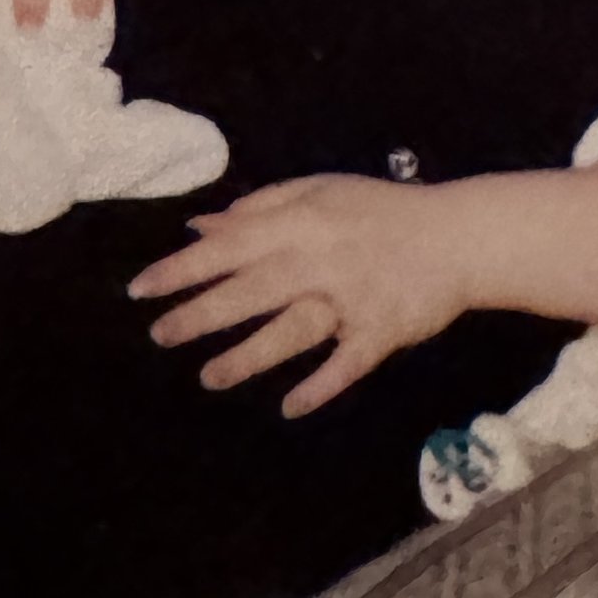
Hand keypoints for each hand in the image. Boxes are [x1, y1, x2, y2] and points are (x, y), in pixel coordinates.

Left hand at [127, 174, 472, 416]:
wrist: (456, 235)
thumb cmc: (379, 211)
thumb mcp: (319, 191)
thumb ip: (261, 206)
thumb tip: (200, 225)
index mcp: (303, 220)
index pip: (231, 244)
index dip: (184, 267)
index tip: (141, 289)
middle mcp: (320, 258)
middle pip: (252, 290)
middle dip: (201, 314)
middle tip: (159, 336)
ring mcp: (352, 298)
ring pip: (292, 330)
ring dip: (248, 356)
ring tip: (209, 378)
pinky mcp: (381, 331)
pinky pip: (347, 363)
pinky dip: (322, 385)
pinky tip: (291, 406)